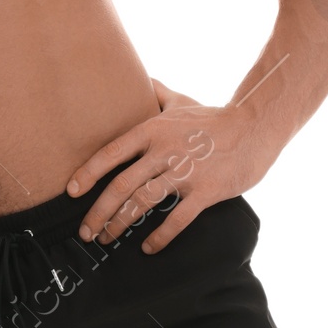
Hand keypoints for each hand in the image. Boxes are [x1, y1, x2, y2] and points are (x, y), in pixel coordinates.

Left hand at [66, 83, 274, 251]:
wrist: (255, 127)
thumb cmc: (214, 118)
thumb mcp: (181, 101)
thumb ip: (156, 94)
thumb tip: (140, 79)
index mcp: (153, 129)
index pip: (111, 153)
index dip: (88, 174)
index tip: (71, 192)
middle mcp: (164, 151)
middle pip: (121, 185)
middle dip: (98, 212)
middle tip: (86, 232)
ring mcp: (186, 172)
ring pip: (143, 203)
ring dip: (120, 224)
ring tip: (107, 238)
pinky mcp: (206, 191)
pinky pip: (177, 219)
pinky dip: (160, 237)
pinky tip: (148, 248)